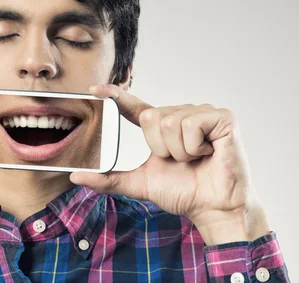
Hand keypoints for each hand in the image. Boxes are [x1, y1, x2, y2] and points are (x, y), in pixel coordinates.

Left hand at [69, 84, 270, 244]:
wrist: (213, 209)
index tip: (94, 89)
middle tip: (179, 161)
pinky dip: (194, 146)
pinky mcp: (222, 117)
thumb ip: (109, 179)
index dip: (115, 95)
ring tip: (195, 159)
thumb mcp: (140, 184)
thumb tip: (76, 176)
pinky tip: (208, 153)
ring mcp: (202, 113)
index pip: (134, 106)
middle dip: (160, 147)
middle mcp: (181, 114)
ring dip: (178, 151)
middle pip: (150, 116)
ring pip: (170, 121)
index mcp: (161, 126)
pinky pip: (191, 123)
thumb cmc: (183, 193)